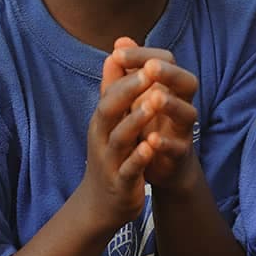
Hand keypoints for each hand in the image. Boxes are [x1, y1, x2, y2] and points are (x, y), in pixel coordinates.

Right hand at [80, 49, 158, 231]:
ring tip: (154, 101)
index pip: (111, 93)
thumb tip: (117, 50)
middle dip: (130, 90)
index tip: (145, 57)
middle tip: (150, 71)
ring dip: (137, 119)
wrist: (100, 205)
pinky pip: (129, 169)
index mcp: (103, 121)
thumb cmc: (111, 154)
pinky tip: (153, 145)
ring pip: (121, 137)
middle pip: (110, 110)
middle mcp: (103, 137)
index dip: (126, 75)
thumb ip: (115, 86)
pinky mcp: (122, 183)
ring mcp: (111, 161)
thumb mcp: (111, 120)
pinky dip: (140, 157)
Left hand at [110, 39, 200, 190]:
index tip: (118, 54)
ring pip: (188, 113)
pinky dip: (166, 144)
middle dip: (170, 73)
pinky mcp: (180, 154)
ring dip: (172, 105)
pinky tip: (151, 140)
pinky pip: (178, 147)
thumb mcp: (133, 98)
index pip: (166, 61)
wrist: (160, 166)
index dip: (144, 55)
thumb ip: (126, 72)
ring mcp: (183, 129)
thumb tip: (121, 40)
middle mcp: (182, 104)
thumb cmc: (148, 125)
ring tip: (155, 98)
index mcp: (170, 87)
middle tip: (151, 67)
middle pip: (187, 81)